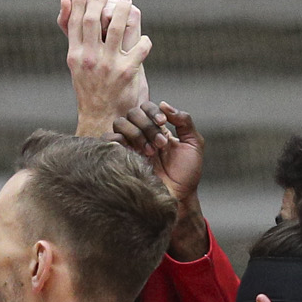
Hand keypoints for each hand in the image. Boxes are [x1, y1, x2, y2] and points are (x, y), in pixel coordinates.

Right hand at [62, 0, 151, 136]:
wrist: (102, 118)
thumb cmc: (89, 88)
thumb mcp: (76, 63)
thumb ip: (72, 34)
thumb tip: (63, 1)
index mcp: (75, 56)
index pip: (74, 22)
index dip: (77, 3)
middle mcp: (90, 58)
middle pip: (92, 19)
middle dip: (99, 1)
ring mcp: (109, 64)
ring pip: (117, 26)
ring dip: (123, 9)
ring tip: (127, 1)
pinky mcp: (128, 72)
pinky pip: (140, 48)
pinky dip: (144, 41)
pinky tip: (144, 39)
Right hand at [113, 102, 210, 258]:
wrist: (178, 197)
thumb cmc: (186, 174)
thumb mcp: (194, 144)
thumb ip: (184, 121)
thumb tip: (164, 104)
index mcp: (155, 129)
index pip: (145, 107)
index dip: (152, 111)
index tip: (163, 123)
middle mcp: (140, 134)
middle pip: (132, 113)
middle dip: (147, 125)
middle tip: (160, 144)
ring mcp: (128, 146)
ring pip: (119, 123)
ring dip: (136, 133)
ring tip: (150, 152)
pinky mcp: (119, 158)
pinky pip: (108, 140)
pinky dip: (118, 141)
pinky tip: (135, 153)